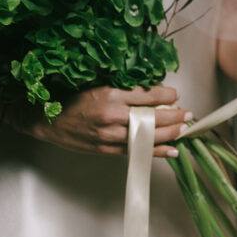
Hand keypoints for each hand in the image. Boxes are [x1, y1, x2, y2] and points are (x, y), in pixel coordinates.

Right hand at [6, 85, 191, 156]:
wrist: (45, 120)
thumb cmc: (68, 98)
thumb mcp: (94, 85)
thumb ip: (120, 88)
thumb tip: (149, 89)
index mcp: (108, 94)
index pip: (146, 95)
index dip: (165, 96)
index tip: (176, 95)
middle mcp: (111, 116)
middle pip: (151, 118)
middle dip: (174, 117)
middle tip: (190, 115)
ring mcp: (109, 136)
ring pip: (147, 136)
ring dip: (169, 134)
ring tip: (185, 131)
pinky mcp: (106, 150)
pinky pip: (136, 152)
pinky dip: (156, 152)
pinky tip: (172, 150)